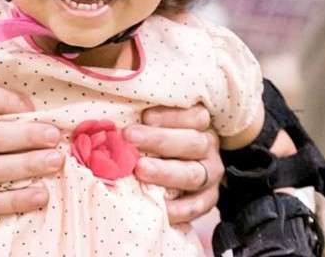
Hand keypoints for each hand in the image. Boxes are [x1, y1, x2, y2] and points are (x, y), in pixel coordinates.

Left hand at [124, 105, 222, 227]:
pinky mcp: (208, 199)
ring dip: (166, 173)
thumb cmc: (162, 138)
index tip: (145, 116)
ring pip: (193, 174)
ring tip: (140, 170)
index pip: (195, 116)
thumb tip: (114, 118)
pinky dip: (178, 208)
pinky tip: (159, 206)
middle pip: (191, 143)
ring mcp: (210, 175)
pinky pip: (196, 206)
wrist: (183, 167)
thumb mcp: (158, 123)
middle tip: (130, 138)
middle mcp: (207, 147)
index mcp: (199, 124)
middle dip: (159, 140)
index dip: (170, 116)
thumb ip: (145, 120)